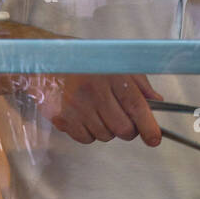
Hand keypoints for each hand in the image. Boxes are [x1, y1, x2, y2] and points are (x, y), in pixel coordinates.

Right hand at [15, 73, 163, 145]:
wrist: (42, 59)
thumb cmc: (82, 60)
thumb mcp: (114, 62)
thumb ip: (138, 82)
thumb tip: (156, 102)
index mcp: (111, 75)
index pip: (136, 106)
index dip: (148, 127)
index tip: (154, 139)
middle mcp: (94, 91)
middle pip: (123, 129)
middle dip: (127, 130)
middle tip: (122, 120)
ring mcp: (77, 106)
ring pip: (104, 136)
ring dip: (106, 130)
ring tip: (96, 111)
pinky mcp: (62, 118)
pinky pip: (85, 139)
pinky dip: (88, 133)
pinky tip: (83, 116)